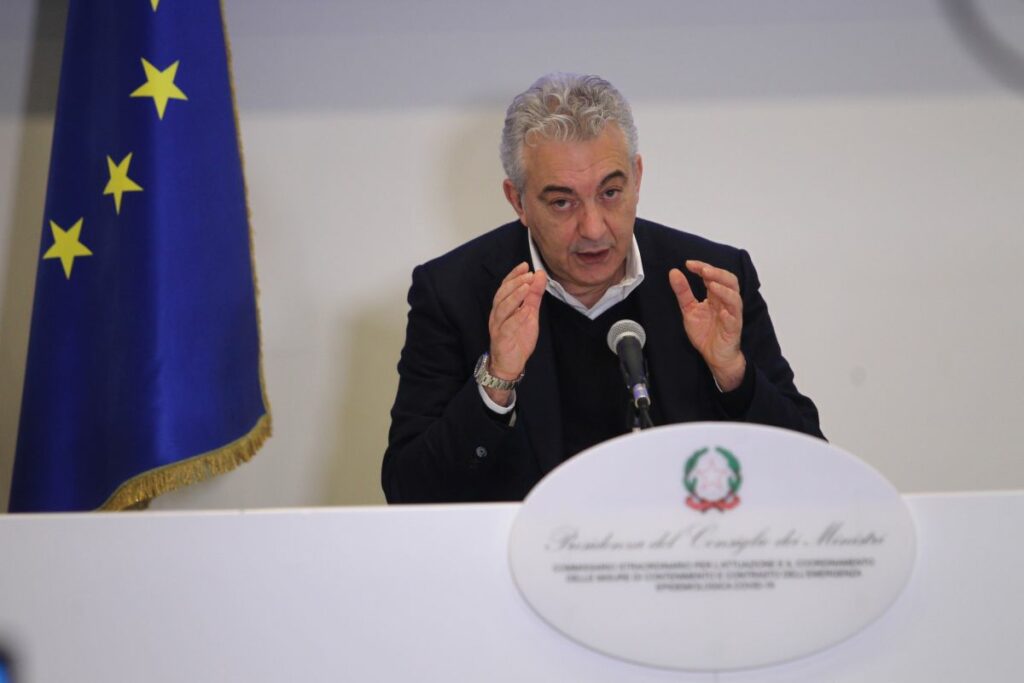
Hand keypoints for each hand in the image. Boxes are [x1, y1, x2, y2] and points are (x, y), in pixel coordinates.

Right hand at [486, 262, 546, 405]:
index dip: (514, 275)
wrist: (510, 363)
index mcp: (503, 306)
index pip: (506, 286)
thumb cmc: (517, 337)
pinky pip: (507, 327)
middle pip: (502, 294)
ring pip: (502, 308)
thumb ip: (534, 295)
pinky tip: (525, 310)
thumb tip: (539, 275)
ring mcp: (497, 326)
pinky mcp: (501, 339)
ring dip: (514, 296)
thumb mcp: (530, 313)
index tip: (525, 265)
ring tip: (526, 287)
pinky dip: (516, 318)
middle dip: (515, 283)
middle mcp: (497, 314)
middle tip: (528, 275)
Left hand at [669, 260, 745, 390]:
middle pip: (730, 282)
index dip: (703, 267)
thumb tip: (674, 272)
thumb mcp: (689, 310)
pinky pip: (734, 320)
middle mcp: (726, 303)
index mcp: (716, 296)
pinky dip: (729, 314)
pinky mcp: (733, 329)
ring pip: (735, 298)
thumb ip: (683, 292)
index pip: (714, 276)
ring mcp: (732, 315)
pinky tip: (722, 312)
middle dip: (717, 273)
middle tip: (703, 270)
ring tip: (712, 285)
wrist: (714, 355)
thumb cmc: (706, 332)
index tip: (689, 264)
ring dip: (724, 290)